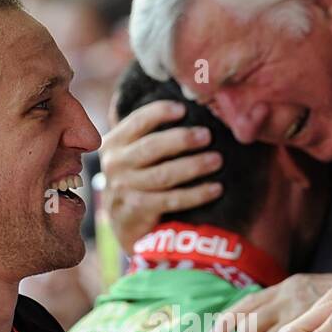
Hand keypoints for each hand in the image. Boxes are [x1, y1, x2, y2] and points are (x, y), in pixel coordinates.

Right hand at [99, 100, 223, 251]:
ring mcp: (124, 189)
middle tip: (207, 136)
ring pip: (164, 174)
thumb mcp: (133, 154)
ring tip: (217, 160)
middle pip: (152, 147)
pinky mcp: (137, 210)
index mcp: (114, 143)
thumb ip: (149, 134)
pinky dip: (197, 194)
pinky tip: (216, 189)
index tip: (184, 109)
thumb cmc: (137, 179)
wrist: (124, 223)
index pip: (138, 121)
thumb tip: (189, 110)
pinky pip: (172, 200)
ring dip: (194, 166)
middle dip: (182, 139)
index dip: (161, 112)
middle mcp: (115, 164)